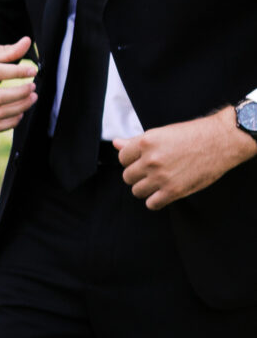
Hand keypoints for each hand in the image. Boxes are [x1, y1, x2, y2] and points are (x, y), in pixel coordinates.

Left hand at [116, 109, 254, 209]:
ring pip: (137, 191)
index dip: (132, 160)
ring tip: (159, 182)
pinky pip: (151, 204)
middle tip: (152, 172)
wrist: (221, 141)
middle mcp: (151, 159)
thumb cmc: (193, 134)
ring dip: (146, 188)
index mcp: (146, 142)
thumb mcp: (162, 133)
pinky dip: (156, 200)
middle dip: (138, 175)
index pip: (122, 158)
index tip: (142, 161)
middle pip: (127, 176)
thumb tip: (116, 144)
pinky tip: (164, 192)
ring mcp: (161, 176)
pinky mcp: (173, 191)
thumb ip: (136, 141)